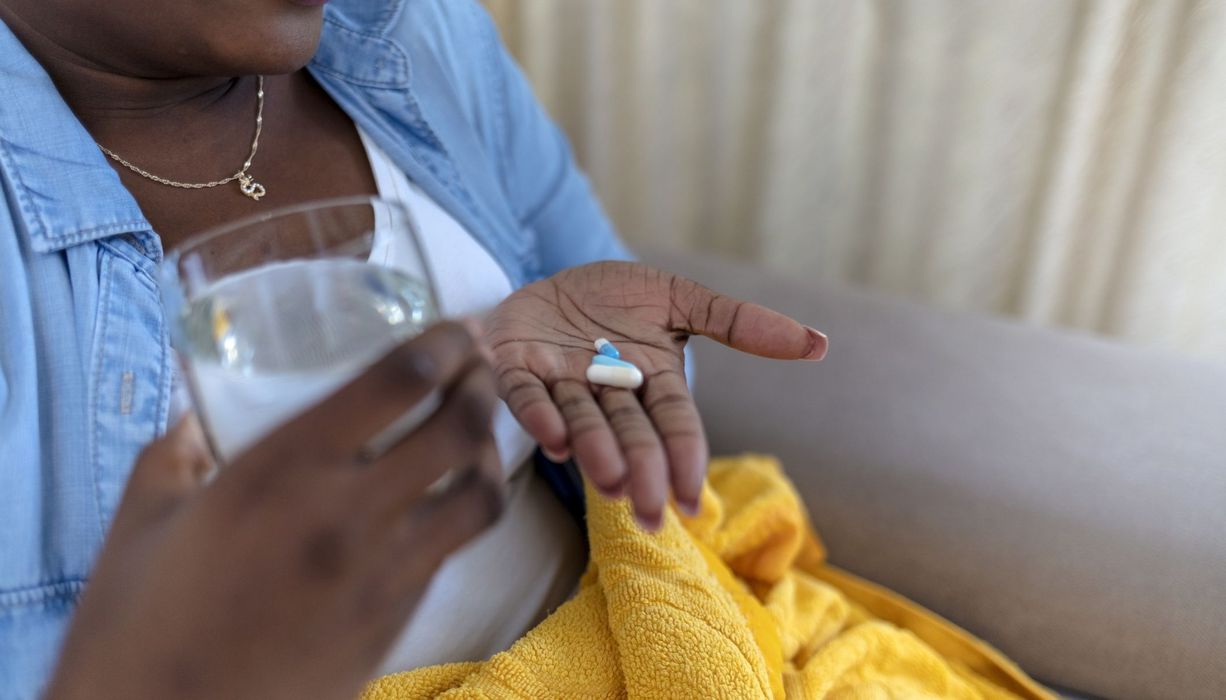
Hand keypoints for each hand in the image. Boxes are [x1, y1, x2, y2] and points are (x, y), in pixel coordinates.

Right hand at [45, 323, 503, 699]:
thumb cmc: (137, 625)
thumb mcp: (141, 519)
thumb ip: (175, 453)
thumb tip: (194, 418)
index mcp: (286, 468)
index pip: (400, 380)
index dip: (446, 342)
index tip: (460, 328)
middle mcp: (351, 512)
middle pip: (462, 430)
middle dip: (484, 386)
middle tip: (479, 370)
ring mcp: (385, 571)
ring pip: (480, 496)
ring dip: (490, 454)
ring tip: (478, 436)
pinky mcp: (398, 620)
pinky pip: (452, 551)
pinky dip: (463, 513)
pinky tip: (444, 502)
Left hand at [487, 261, 826, 528]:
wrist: (548, 278)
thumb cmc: (614, 297)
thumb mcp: (679, 299)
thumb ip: (738, 322)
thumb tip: (818, 344)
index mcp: (649, 378)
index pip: (674, 421)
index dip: (683, 456)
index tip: (690, 500)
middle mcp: (606, 389)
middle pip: (629, 432)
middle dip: (642, 469)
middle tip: (649, 511)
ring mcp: (559, 380)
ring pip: (581, 421)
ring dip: (596, 450)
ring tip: (611, 480)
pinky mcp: (516, 368)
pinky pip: (525, 396)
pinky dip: (539, 416)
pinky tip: (555, 439)